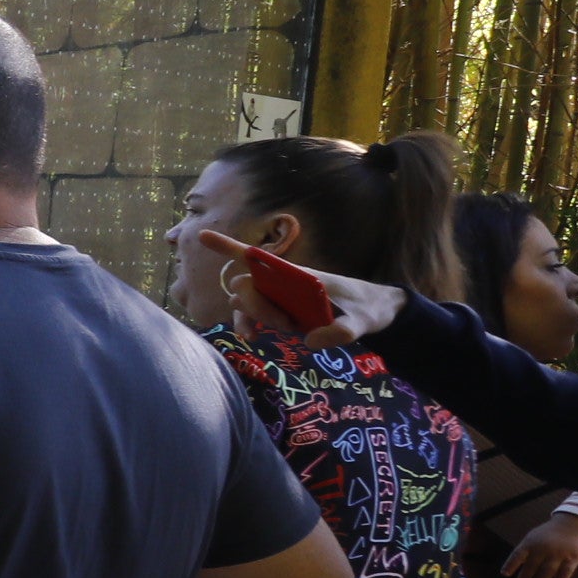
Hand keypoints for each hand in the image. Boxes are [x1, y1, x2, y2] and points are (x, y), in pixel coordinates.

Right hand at [188, 227, 401, 346]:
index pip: (258, 256)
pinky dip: (246, 325)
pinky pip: (249, 315)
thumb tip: (310, 341)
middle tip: (287, 324)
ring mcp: (277, 296)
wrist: (374, 311)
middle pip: (245, 284)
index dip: (229, 246)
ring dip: (251, 316)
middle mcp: (281, 281)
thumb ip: (341, 331)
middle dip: (256, 305)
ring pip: (242, 300)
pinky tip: (254, 338)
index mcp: (297, 273)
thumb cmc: (367, 308)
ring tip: (276, 332)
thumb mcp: (363, 321)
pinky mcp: (278, 311)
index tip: (203, 236)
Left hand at [502, 508, 577, 577]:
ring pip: (547, 571)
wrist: (570, 526)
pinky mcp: (573, 557)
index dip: (510, 565)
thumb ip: (523, 552)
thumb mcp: (532, 539)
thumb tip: (510, 571)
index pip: (517, 555)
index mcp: (531, 542)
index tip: (505, 574)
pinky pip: (566, 572)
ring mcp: (558, 552)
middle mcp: (544, 547)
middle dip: (525, 576)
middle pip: (531, 566)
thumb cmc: (546, 537)